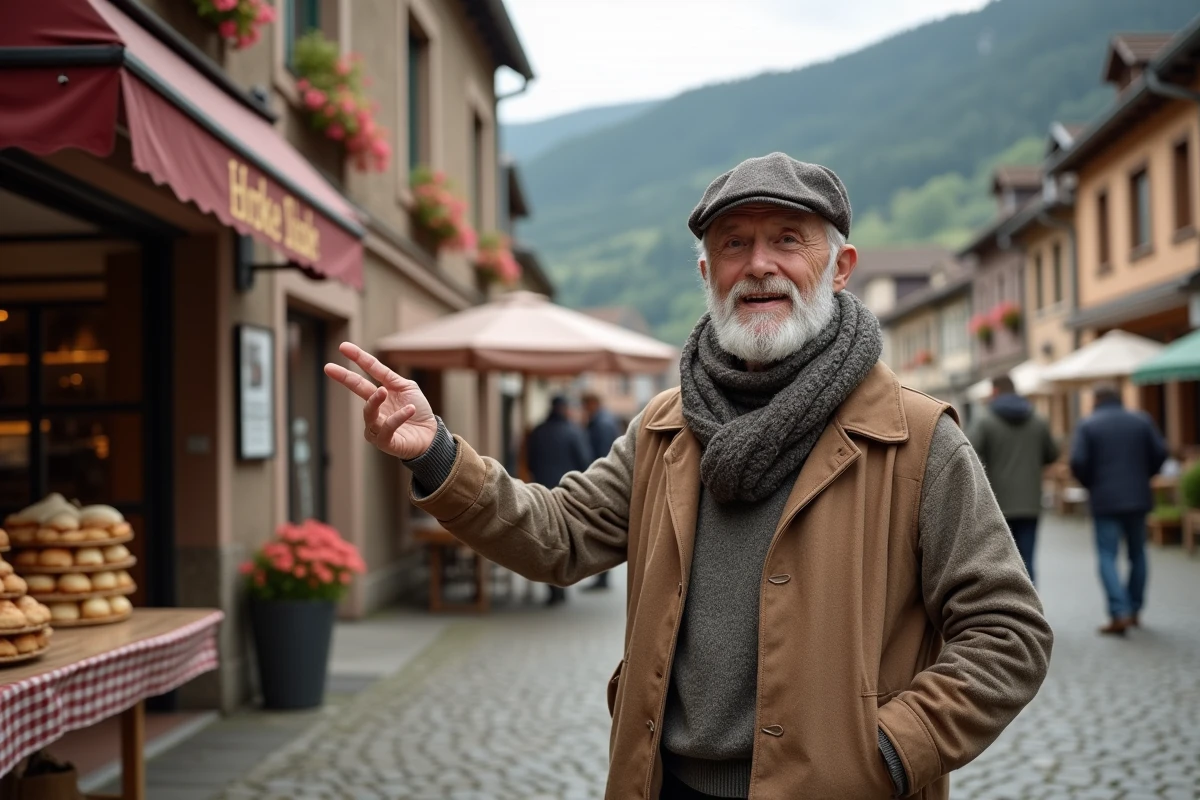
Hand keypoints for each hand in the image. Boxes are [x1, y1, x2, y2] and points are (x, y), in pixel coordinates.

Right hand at [324, 342, 437, 459]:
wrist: (431, 436)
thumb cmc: (418, 411)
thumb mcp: (406, 387)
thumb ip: (390, 377)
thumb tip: (372, 365)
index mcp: (380, 393)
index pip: (366, 373)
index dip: (357, 359)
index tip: (343, 347)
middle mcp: (375, 408)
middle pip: (358, 390)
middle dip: (345, 378)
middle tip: (329, 368)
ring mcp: (377, 426)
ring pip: (369, 412)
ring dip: (375, 401)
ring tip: (384, 391)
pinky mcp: (386, 441)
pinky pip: (387, 428)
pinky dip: (398, 418)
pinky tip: (409, 410)